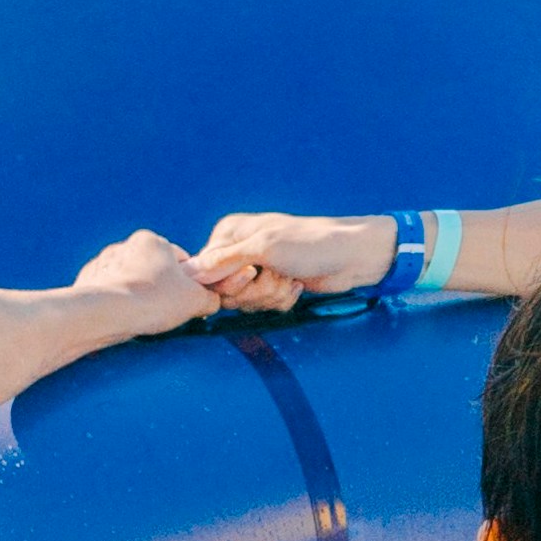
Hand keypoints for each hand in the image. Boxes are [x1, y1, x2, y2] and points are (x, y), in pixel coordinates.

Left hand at [70, 229, 215, 336]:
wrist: (105, 313)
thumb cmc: (153, 300)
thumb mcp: (196, 300)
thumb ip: (209, 297)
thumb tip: (211, 300)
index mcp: (153, 241)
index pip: (179, 259)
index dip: (186, 281)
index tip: (185, 300)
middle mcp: (126, 246)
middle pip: (151, 268)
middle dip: (158, 286)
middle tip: (164, 311)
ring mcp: (103, 262)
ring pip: (128, 278)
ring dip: (136, 293)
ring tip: (141, 315)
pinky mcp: (87, 280)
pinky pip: (107, 289)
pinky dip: (115, 301)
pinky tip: (120, 316)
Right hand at [194, 206, 399, 312]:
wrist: (352, 257)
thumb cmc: (310, 244)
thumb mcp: (264, 248)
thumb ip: (224, 261)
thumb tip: (188, 273)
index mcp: (230, 234)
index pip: (206, 272)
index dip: (228, 283)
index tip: (252, 274)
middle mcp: (239, 251)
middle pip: (226, 292)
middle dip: (255, 291)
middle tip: (278, 275)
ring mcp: (257, 270)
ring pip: (246, 302)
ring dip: (271, 296)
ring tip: (291, 279)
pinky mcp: (273, 286)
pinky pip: (264, 307)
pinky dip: (282, 300)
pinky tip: (298, 286)